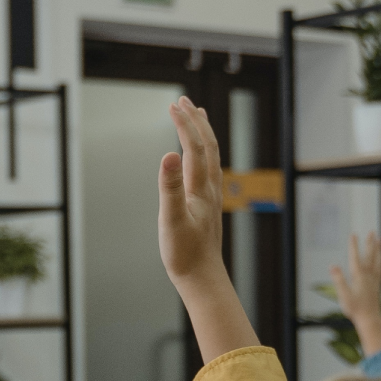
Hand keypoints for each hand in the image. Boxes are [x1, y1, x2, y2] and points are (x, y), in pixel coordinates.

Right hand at [156, 97, 225, 286]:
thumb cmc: (185, 254)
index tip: (173, 105)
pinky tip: (197, 156)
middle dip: (195, 121)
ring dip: (203, 133)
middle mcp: (210, 188)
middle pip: (208, 146)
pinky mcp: (208, 206)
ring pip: (211, 156)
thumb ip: (170, 187)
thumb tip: (169, 155)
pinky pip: (209, 169)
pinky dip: (203, 152)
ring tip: (196, 116)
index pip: (194, 147)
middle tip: (184, 101)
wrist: (202, 279)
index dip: (184, 124)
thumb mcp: (172, 220)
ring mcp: (211, 196)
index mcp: (200, 189)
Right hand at [328, 233, 380, 355]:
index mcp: (359, 276)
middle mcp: (368, 276)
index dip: (353, 246)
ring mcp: (374, 280)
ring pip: (378, 260)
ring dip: (379, 249)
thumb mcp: (343, 295)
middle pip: (370, 256)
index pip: (355, 257)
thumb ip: (339, 280)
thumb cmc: (355, 309)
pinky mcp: (377, 284)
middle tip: (371, 232)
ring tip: (380, 239)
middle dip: (370, 243)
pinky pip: (380, 268)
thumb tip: (332, 266)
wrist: (369, 319)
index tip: (353, 234)